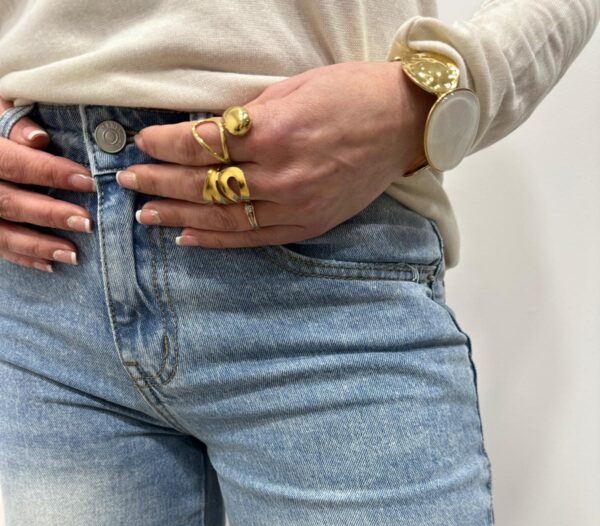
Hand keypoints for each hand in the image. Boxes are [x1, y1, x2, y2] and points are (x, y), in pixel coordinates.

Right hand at [0, 97, 95, 271]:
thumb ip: (14, 122)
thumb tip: (40, 139)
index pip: (13, 164)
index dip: (49, 172)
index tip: (87, 181)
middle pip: (9, 203)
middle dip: (49, 214)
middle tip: (86, 222)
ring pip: (3, 234)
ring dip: (39, 246)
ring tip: (73, 254)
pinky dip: (25, 258)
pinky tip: (52, 264)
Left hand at [117, 60, 434, 247]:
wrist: (403, 124)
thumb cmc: (351, 95)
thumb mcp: (293, 89)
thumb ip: (247, 117)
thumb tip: (205, 133)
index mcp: (274, 132)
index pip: (203, 145)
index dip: (167, 145)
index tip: (142, 143)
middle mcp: (281, 175)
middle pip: (205, 184)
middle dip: (160, 181)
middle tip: (128, 181)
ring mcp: (295, 205)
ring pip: (223, 218)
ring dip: (179, 216)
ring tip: (146, 214)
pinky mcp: (307, 224)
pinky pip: (253, 238)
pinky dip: (217, 240)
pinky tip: (188, 238)